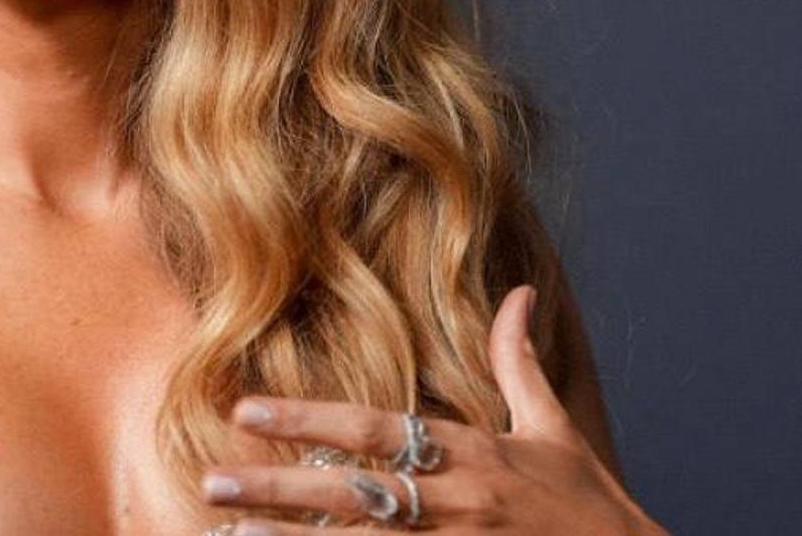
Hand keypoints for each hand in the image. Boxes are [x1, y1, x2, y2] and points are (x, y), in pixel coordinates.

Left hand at [198, 284, 667, 533]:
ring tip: (231, 531)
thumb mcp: (555, 429)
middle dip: (277, 487)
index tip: (246, 410)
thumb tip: (521, 291)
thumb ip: (519, 362)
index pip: (374, 429)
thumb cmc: (590, 505)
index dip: (308, 418)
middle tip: (211, 477)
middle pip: (350, 492)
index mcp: (471, 455)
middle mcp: (456, 504)